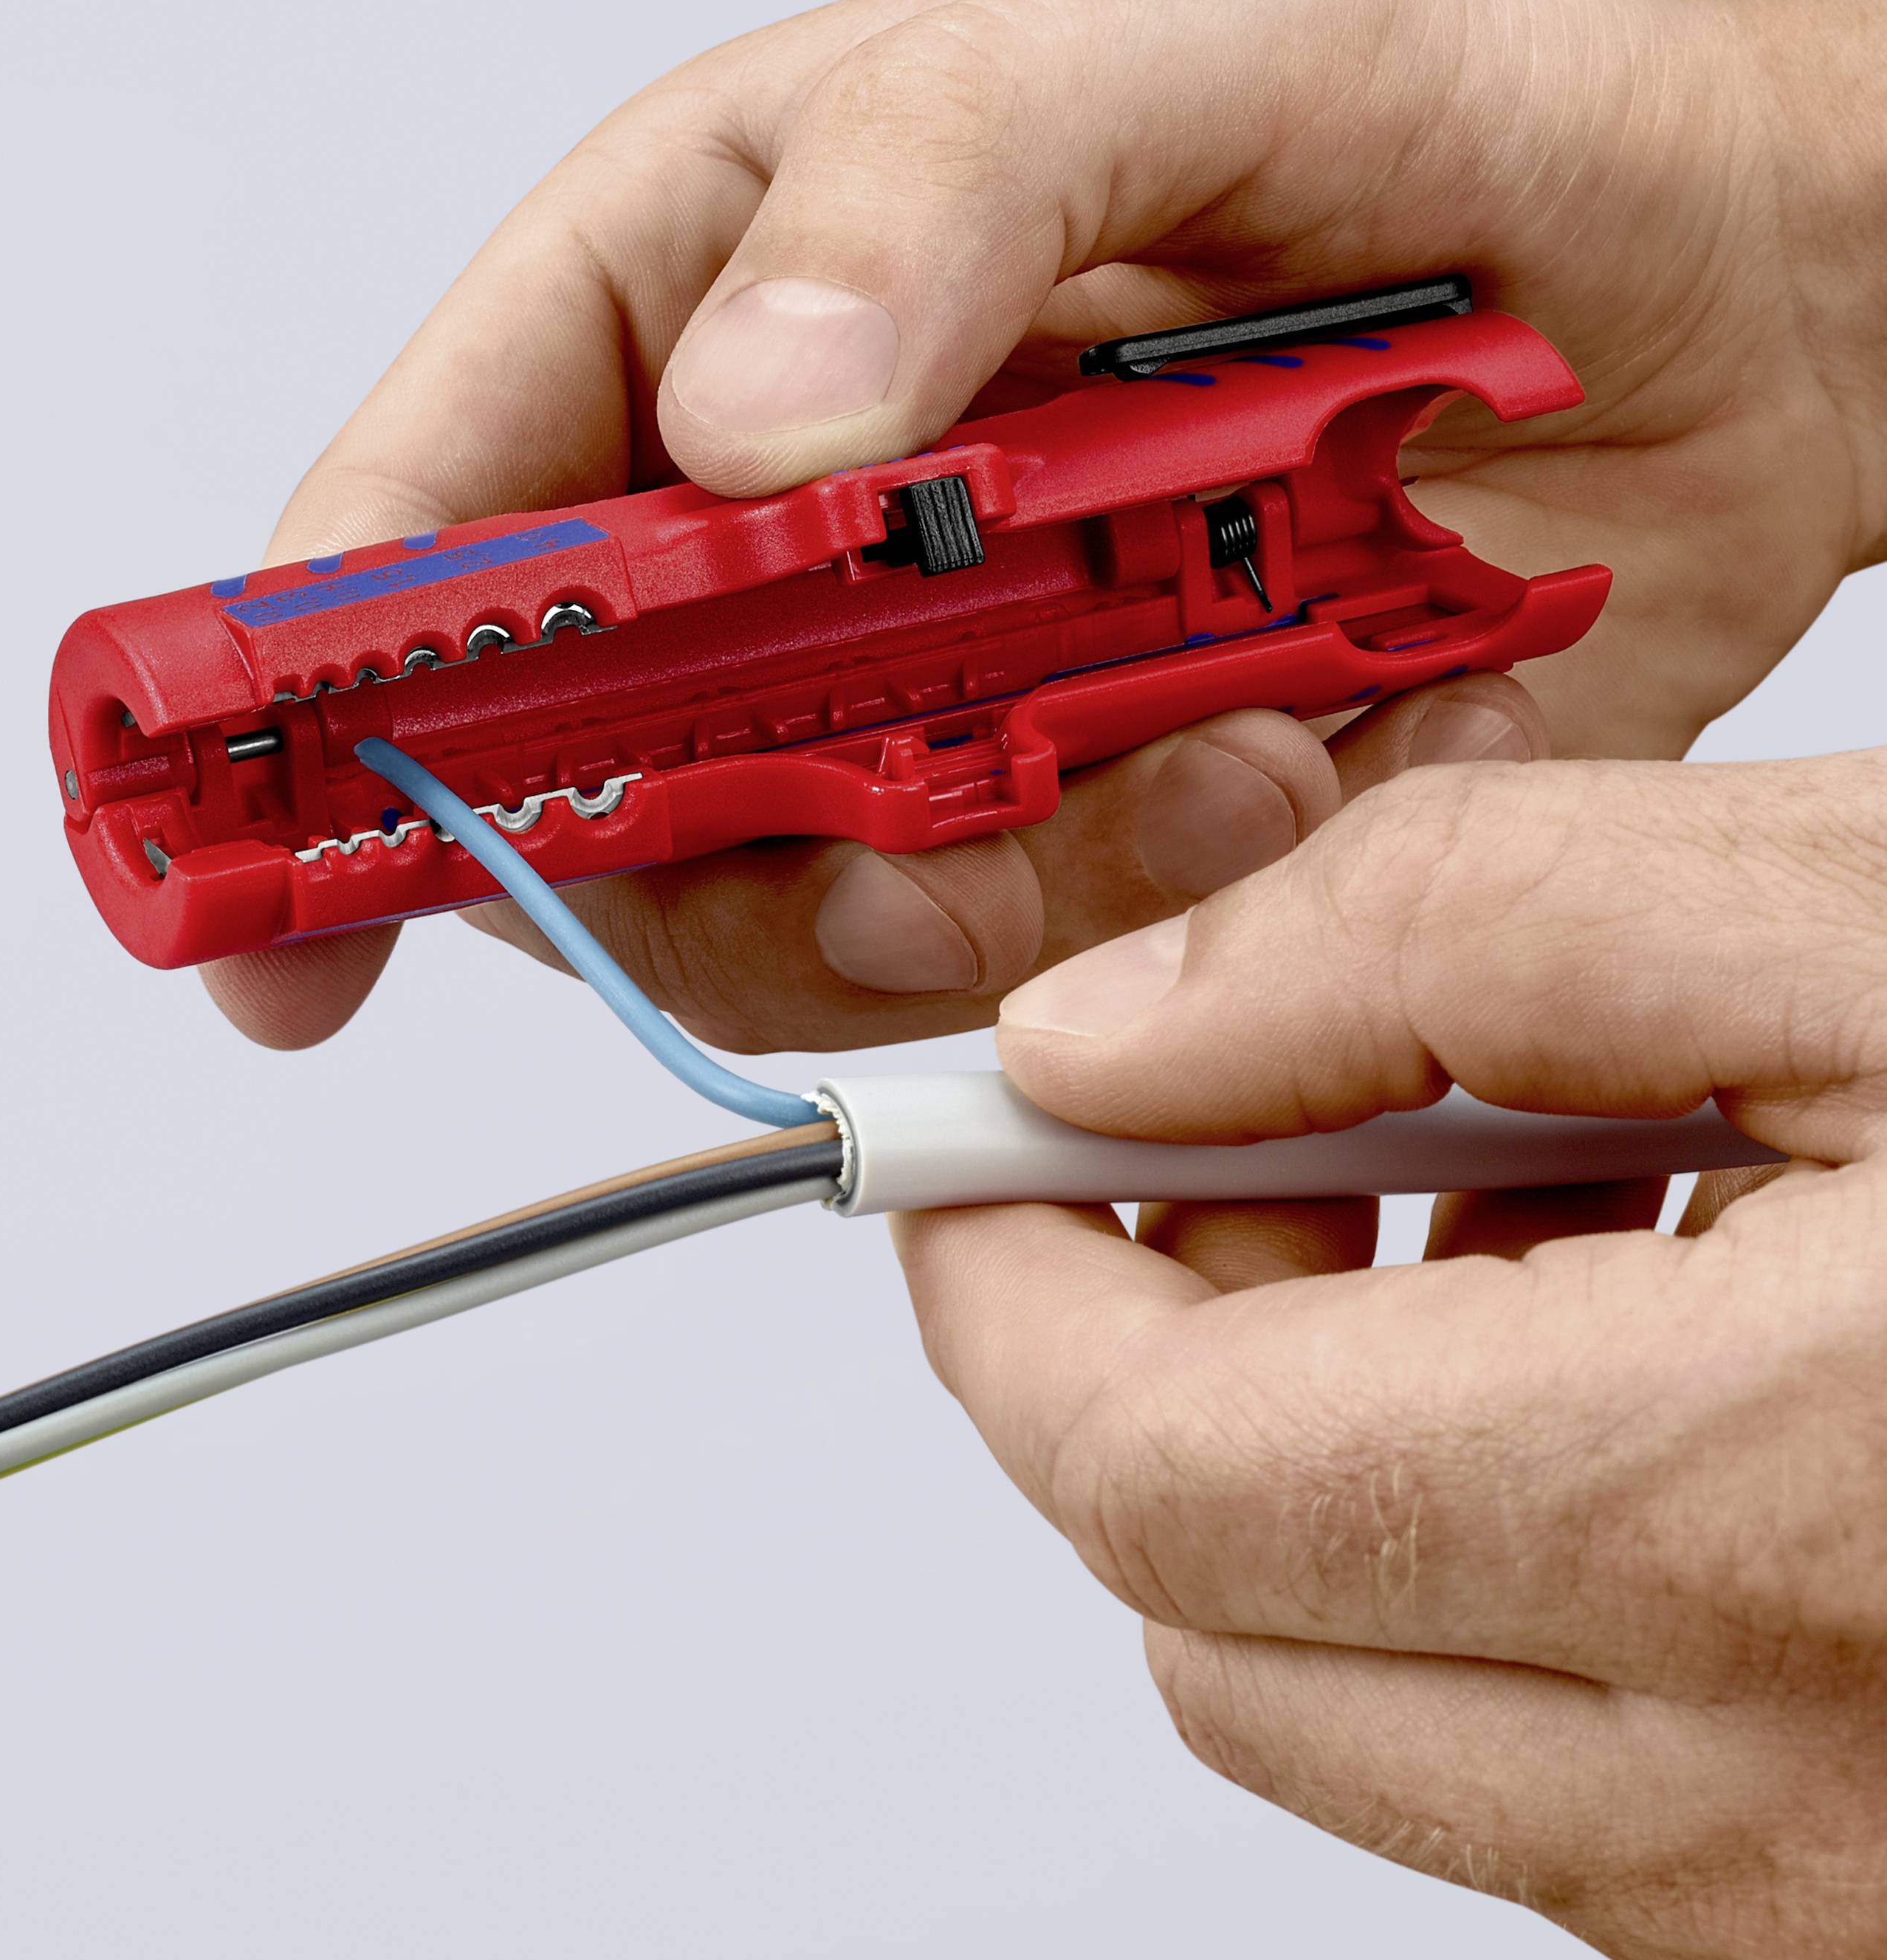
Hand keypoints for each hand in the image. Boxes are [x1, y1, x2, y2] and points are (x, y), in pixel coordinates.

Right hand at [205, 0, 1886, 1054]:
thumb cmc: (1445, 97)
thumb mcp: (1189, 40)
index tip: (272, 878)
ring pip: (808, 917)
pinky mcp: (1095, 828)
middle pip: (590, 786)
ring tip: (1193, 713)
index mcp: (715, 311)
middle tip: (886, 814)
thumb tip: (734, 415)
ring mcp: (936, 704)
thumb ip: (942, 180)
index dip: (327, 702)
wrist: (1722, 271)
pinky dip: (1140, 911)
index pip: (433, 521)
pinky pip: (1029, 969)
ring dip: (971, 879)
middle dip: (710, 850)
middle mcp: (791, 541)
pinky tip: (1277, 756)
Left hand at [893, 745, 1886, 1956]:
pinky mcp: (1867, 1905)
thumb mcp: (1861, 914)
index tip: (978, 1148)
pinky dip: (1495, 1541)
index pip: (1149, 1471)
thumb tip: (1110, 1033)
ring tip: (1504, 1215)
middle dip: (1150, 1352)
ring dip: (1330, 1441)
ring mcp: (1825, 1902)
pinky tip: (1639, 1342)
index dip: (1006, 1282)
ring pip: (1361, 1689)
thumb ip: (1431, 940)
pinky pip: (1548, 1753)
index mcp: (1762, 1521)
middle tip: (1249, 1144)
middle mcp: (1787, 1812)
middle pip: (1213, 1609)